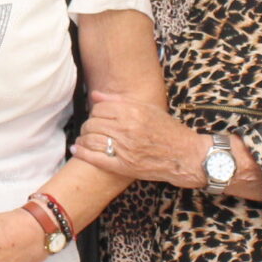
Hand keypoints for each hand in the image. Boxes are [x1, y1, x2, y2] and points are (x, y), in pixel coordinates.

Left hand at [73, 91, 205, 187]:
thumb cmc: (168, 131)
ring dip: (84, 138)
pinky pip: (95, 158)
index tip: (96, 117)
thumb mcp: (148, 109)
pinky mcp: (123, 166)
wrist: (185, 155)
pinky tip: (76, 150)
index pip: (100, 108)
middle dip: (88, 126)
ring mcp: (125, 148)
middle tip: (90, 129)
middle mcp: (127, 129)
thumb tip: (95, 95)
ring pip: (91, 139)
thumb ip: (119, 102)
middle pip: (93, 123)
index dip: (95, 112)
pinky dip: (82, 153)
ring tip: (84, 139)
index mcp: (133, 112)